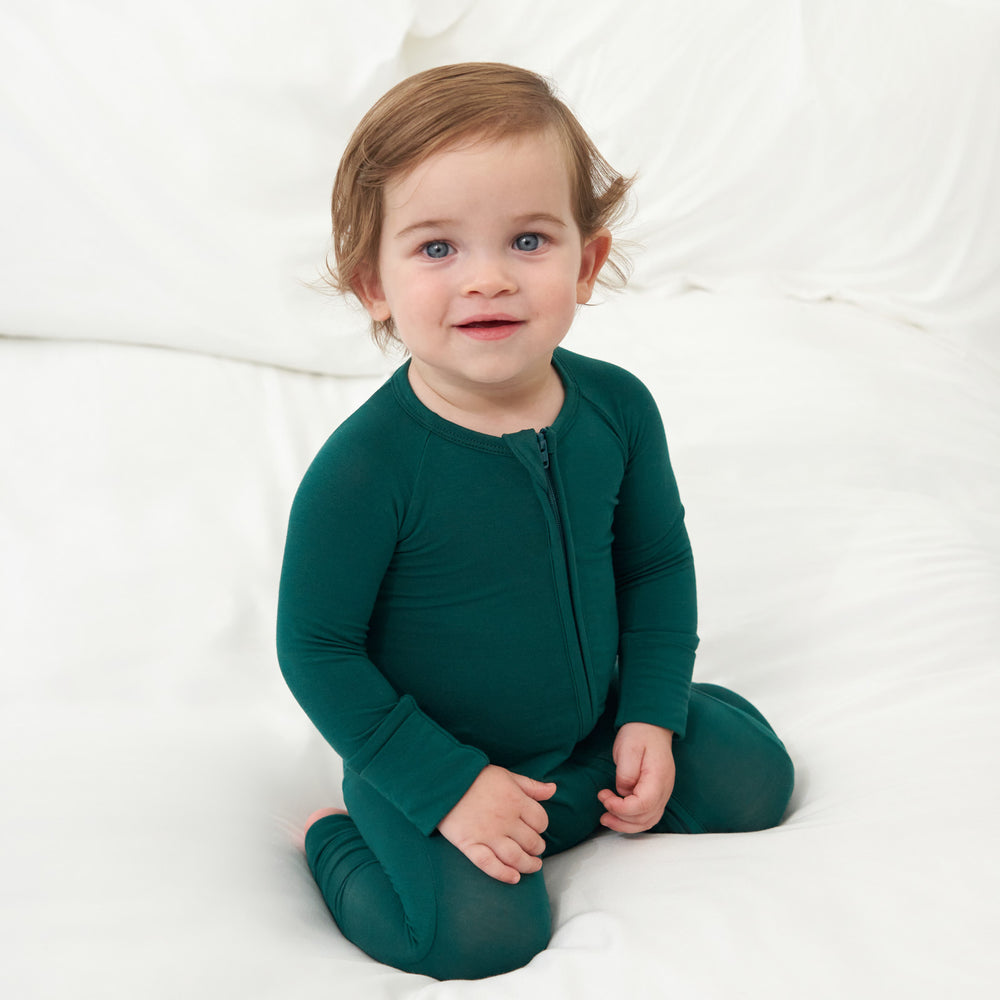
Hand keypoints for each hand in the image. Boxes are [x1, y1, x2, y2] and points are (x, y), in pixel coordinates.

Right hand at [437, 765, 555, 883]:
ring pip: (516, 857)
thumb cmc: (475, 776)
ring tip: (533, 866)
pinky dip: (504, 874)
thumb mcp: (507, 775)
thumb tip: (553, 789)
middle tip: (535, 849)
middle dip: (537, 848)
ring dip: (528, 865)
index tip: (537, 829)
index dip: (542, 827)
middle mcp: (505, 820)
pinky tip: (514, 878)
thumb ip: (531, 786)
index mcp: (516, 801)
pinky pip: (490, 865)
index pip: (541, 821)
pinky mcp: (470, 845)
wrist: (444, 781)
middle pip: (531, 842)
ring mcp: (488, 834)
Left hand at [597, 723, 674, 833]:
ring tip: (606, 817)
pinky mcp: (656, 794)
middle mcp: (664, 789)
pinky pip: (648, 815)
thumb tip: (622, 793)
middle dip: (620, 819)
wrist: (651, 726)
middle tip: (602, 806)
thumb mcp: (627, 749)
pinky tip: (618, 814)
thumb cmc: (639, 734)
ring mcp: (663, 793)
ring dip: (626, 824)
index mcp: (658, 778)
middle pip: (645, 818)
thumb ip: (625, 774)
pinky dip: (632, 820)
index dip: (621, 808)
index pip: (643, 805)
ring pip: (648, 821)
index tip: (605, 798)